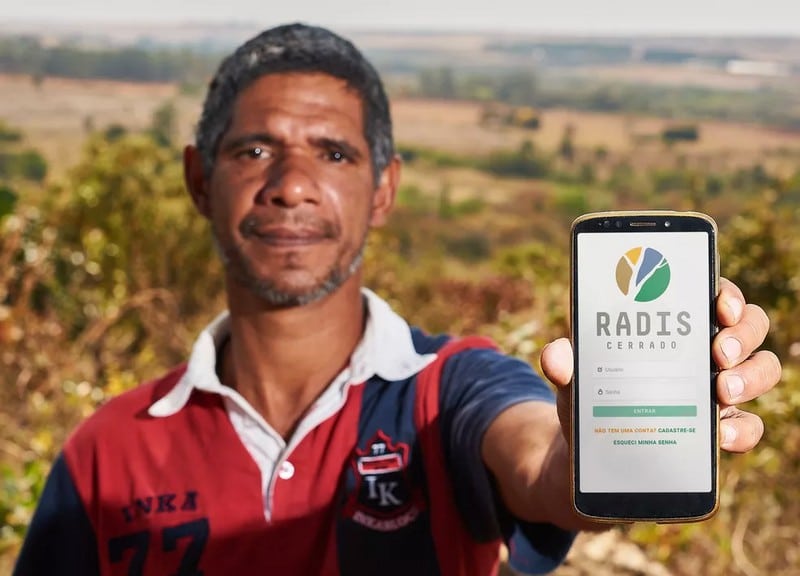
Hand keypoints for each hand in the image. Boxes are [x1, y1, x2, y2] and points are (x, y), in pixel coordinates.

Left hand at [541, 277, 781, 452]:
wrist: (591, 448)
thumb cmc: (589, 395)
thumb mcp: (573, 376)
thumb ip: (566, 362)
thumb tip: (555, 355)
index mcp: (674, 324)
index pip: (713, 293)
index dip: (726, 293)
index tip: (720, 304)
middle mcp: (705, 350)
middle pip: (749, 325)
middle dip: (743, 334)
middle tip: (719, 352)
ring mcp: (720, 389)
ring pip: (762, 369)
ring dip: (751, 376)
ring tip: (722, 391)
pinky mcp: (722, 428)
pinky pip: (751, 426)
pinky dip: (741, 430)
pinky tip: (719, 434)